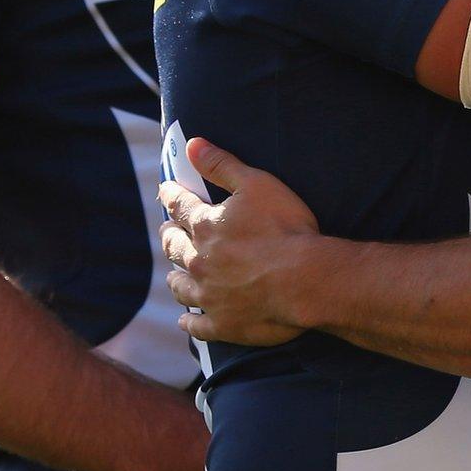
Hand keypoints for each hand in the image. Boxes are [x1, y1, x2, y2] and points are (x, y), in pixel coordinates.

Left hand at [159, 139, 319, 347]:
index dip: (172, 196)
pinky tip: (185, 321)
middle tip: (166, 231)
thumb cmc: (285, 227)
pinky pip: (198, 326)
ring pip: (181, 287)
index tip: (165, 191)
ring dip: (175, 279)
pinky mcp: (222, 324)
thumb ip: (222, 164)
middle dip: (169, 236)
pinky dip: (189, 322)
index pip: (180, 207)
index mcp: (206, 226)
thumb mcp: (256, 183)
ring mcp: (209, 296)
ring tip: (172, 276)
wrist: (305, 280)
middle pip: (175, 247)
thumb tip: (192, 145)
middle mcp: (199, 261)